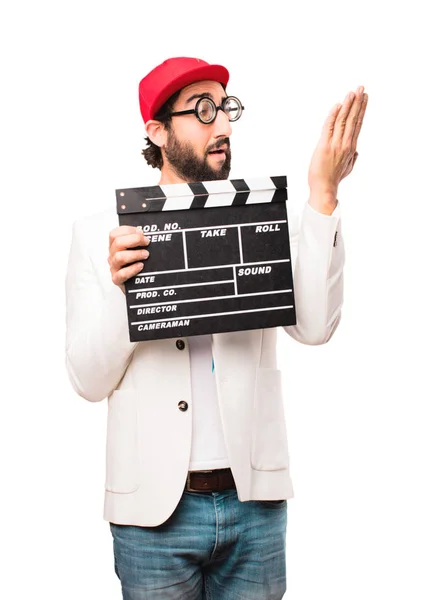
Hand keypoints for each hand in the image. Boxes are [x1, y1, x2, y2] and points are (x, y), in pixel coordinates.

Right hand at [108, 226, 149, 291]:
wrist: (138, 285)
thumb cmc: (139, 267)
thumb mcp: (138, 251)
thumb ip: (140, 242)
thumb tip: (150, 235)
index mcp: (115, 247)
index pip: (115, 234)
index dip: (128, 230)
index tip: (142, 233)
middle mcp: (113, 256)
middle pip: (117, 243)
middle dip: (134, 240)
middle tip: (146, 242)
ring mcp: (114, 268)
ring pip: (119, 257)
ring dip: (135, 254)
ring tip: (146, 255)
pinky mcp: (117, 280)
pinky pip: (122, 274)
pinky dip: (132, 269)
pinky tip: (141, 266)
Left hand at [308, 86, 367, 212]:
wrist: (324, 188)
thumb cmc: (334, 179)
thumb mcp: (348, 168)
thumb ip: (353, 158)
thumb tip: (356, 151)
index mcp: (351, 147)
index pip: (358, 124)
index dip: (361, 110)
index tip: (365, 98)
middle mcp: (345, 143)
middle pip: (352, 119)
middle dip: (357, 102)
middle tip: (361, 88)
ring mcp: (335, 144)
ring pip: (342, 120)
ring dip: (347, 105)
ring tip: (352, 92)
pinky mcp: (324, 146)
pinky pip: (329, 127)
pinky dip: (333, 115)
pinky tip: (337, 105)